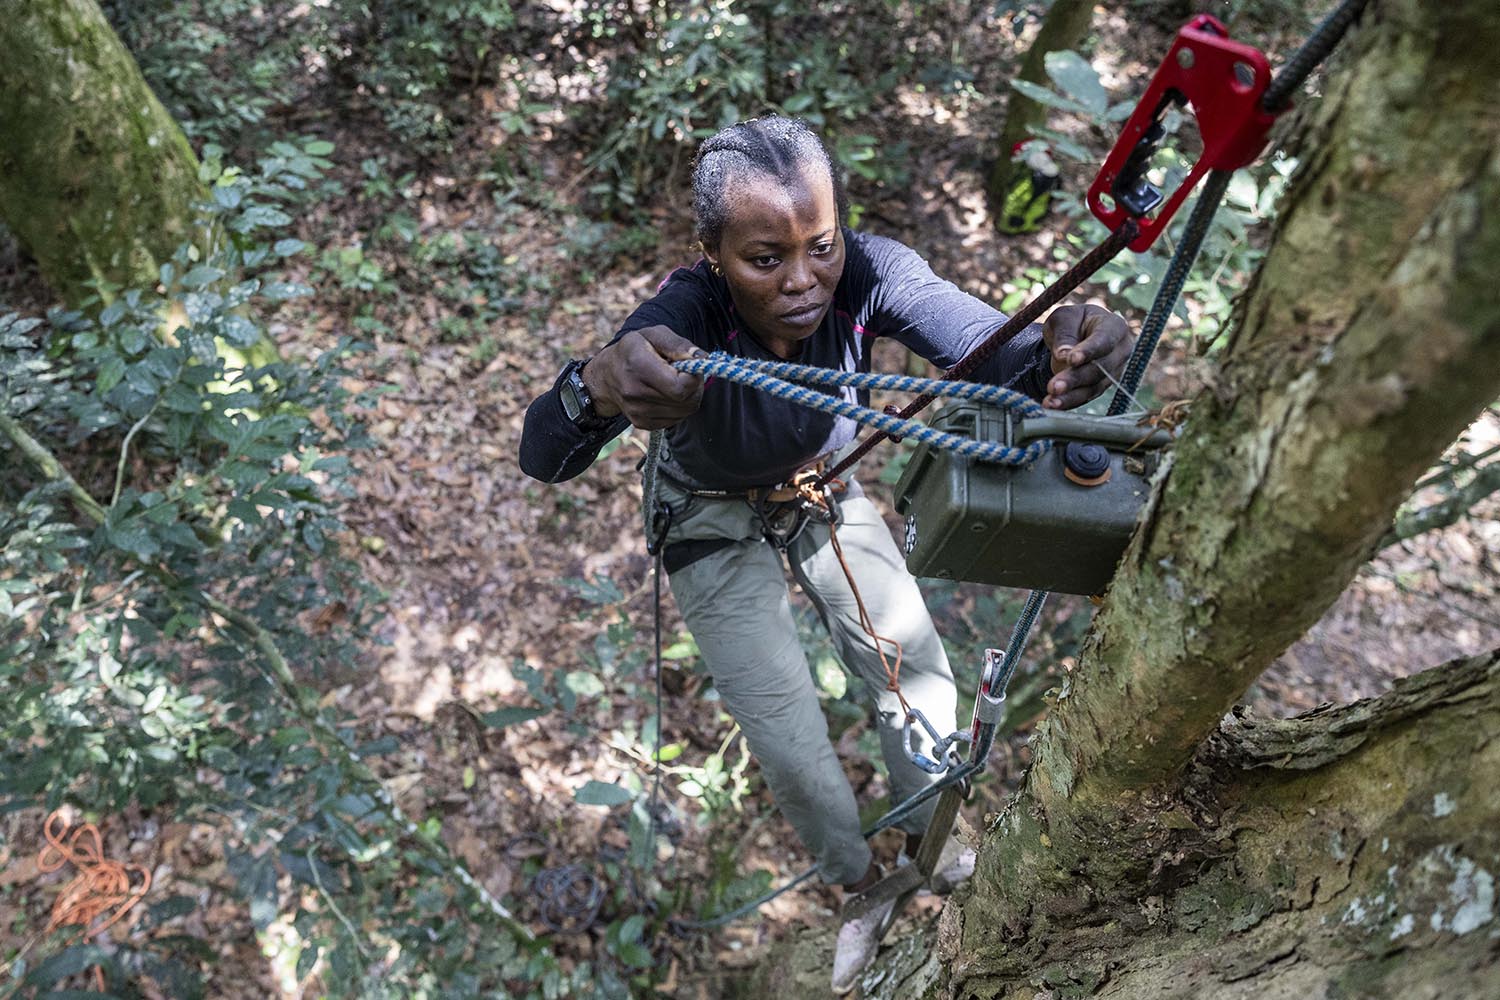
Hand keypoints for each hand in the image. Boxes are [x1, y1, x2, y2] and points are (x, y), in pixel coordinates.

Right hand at [581, 325, 705, 428]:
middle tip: (685, 373)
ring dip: (688, 396)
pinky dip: (679, 407)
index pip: (680, 386)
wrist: (606, 376)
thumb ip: (678, 345)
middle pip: (687, 400)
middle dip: (695, 386)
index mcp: (638, 365)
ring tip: (674, 381)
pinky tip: (667, 393)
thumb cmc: (633, 350)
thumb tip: (702, 358)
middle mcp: (635, 392)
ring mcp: (638, 412)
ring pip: (685, 411)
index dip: (694, 377)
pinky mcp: (642, 423)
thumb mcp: (653, 335)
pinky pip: (676, 419)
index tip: (691, 366)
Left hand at [1040, 303, 1134, 408]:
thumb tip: (1063, 355)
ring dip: (1070, 396)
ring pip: (1093, 387)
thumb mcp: (1064, 318)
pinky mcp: (1101, 387)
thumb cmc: (1073, 322)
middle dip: (1075, 378)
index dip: (1089, 351)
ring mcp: (1113, 372)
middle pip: (1100, 369)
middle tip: (1054, 386)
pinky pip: (1086, 397)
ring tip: (1050, 401)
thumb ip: (1064, 334)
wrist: (1077, 334)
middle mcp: (1120, 352)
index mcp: (1115, 327)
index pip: (1104, 340)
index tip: (1071, 359)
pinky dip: (1069, 402)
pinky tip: (1053, 404)